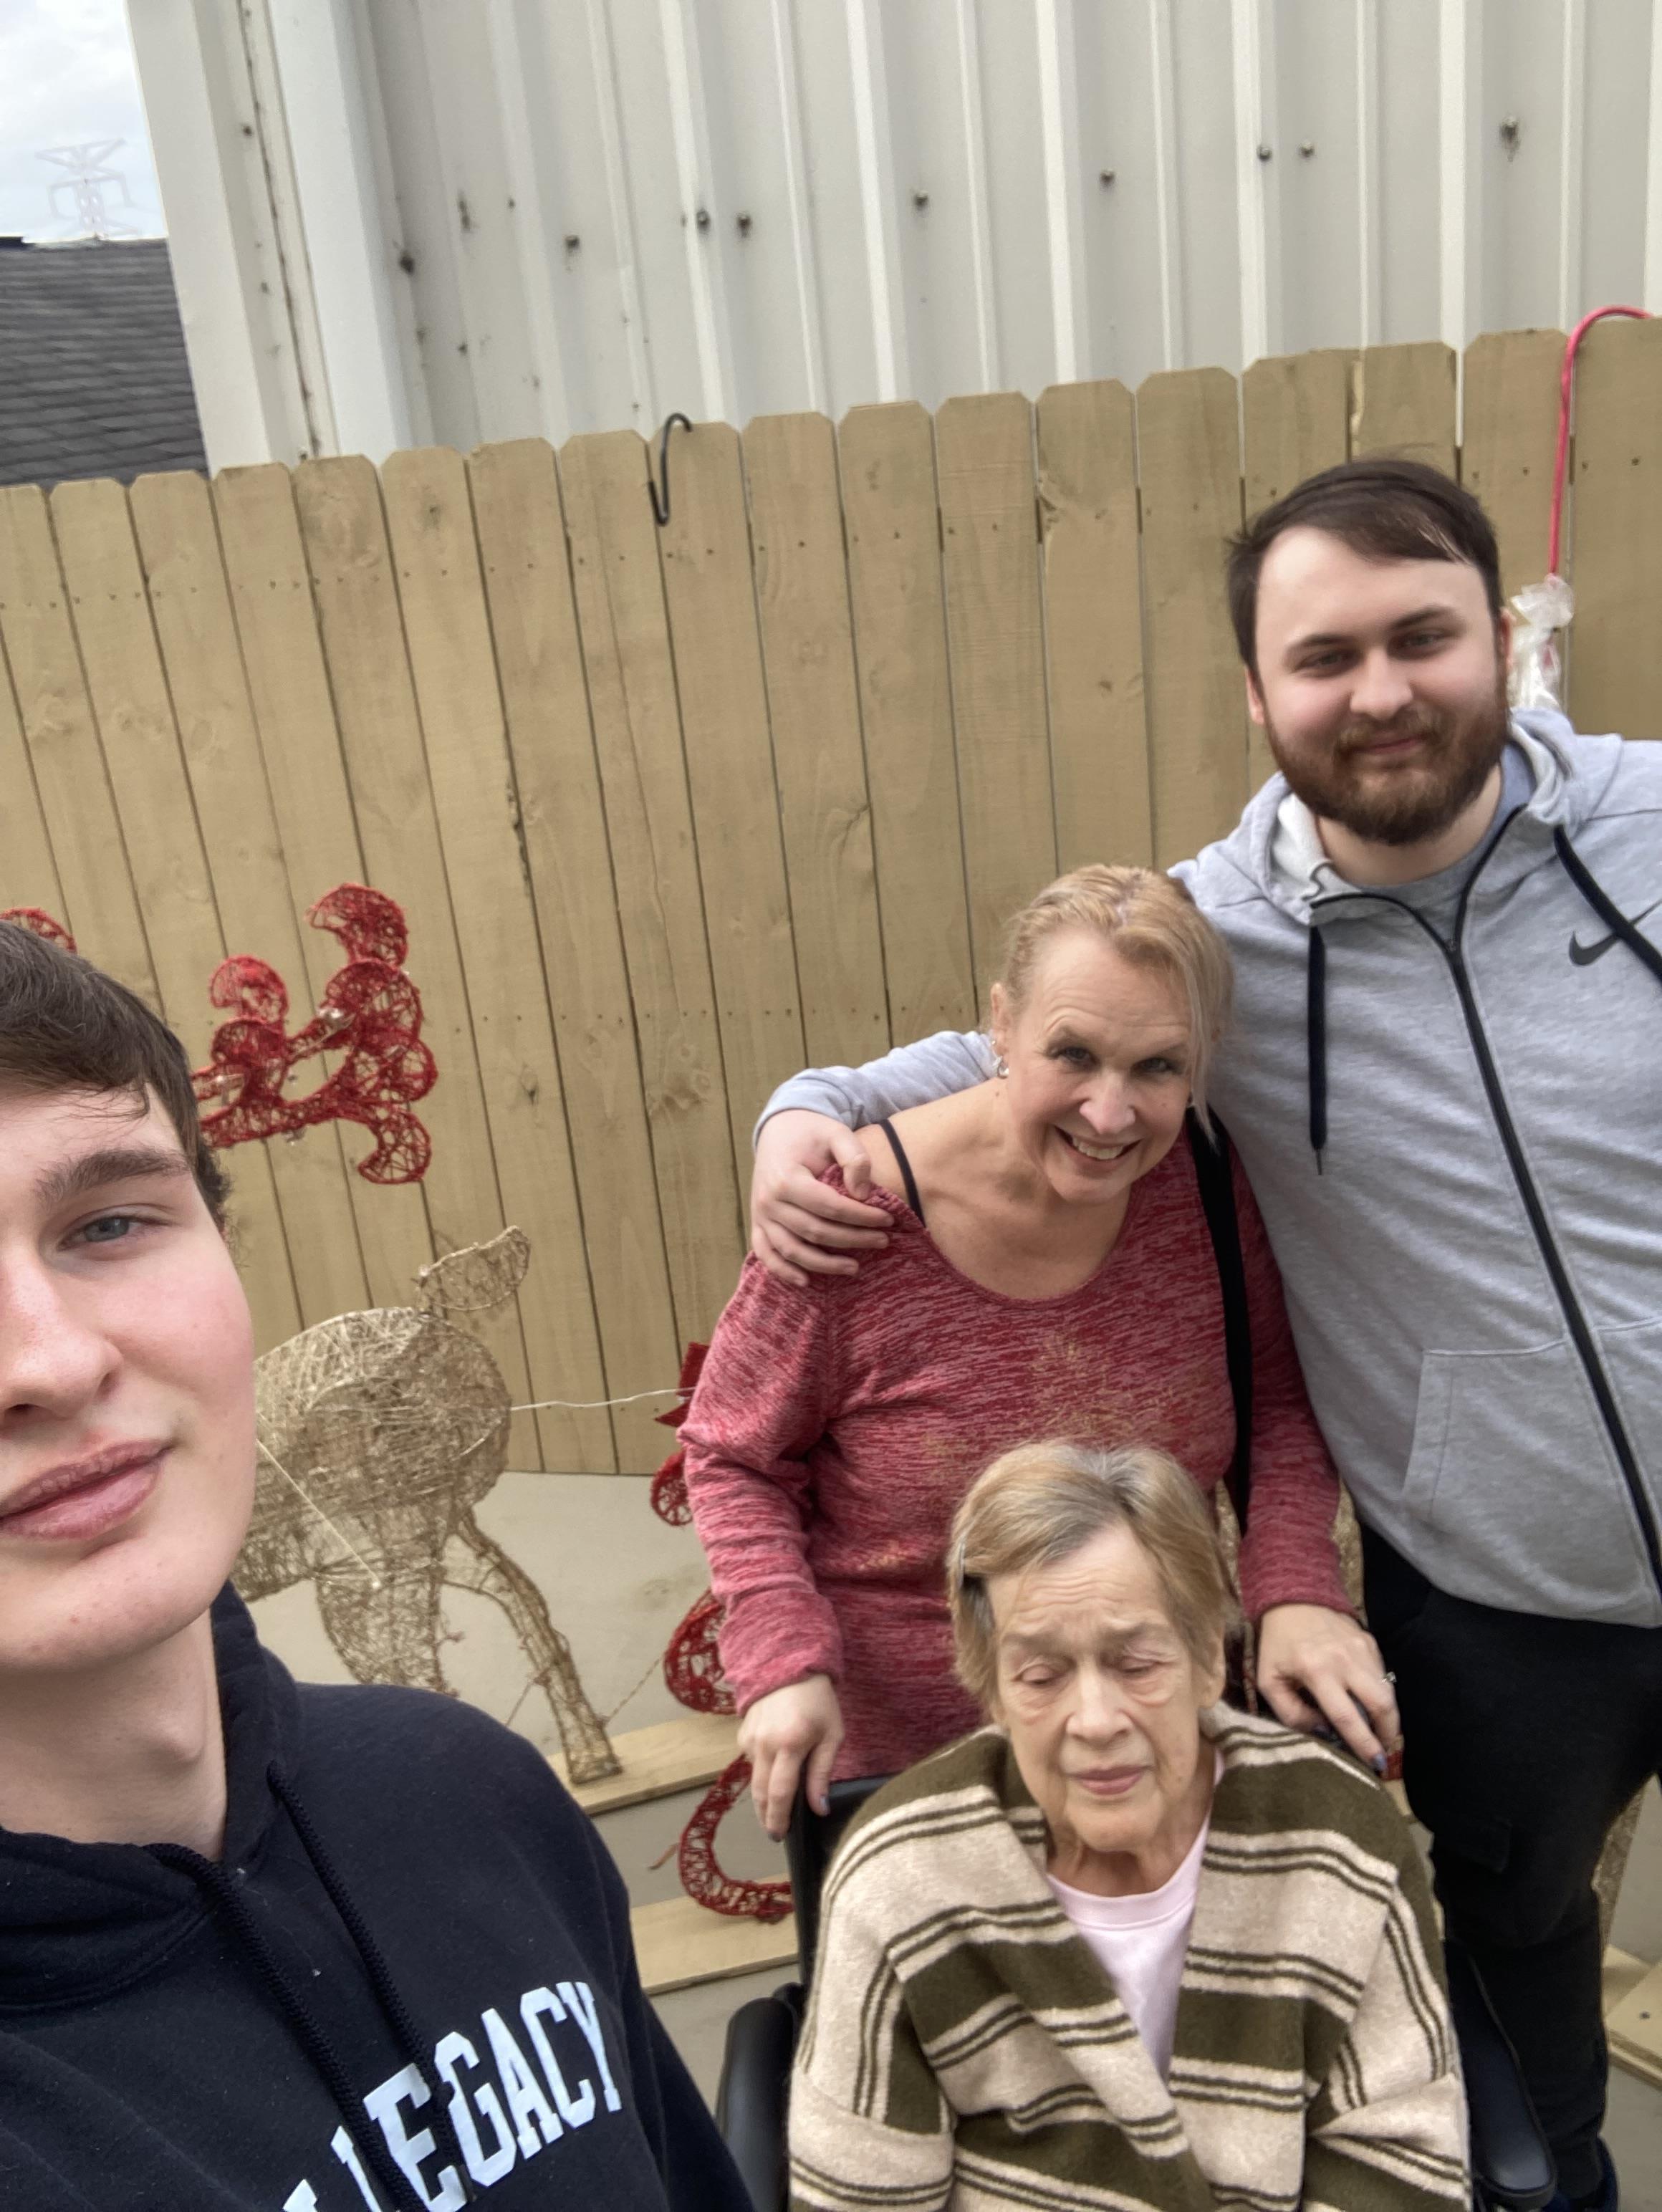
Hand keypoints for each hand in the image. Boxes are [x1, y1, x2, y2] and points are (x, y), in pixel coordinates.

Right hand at [737, 1674, 844, 1838]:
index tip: (780, 1836)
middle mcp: (764, 1744)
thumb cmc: (818, 1702)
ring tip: (776, 1807)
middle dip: (766, 1816)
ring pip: (754, 1779)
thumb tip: (819, 1809)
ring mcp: (750, 1739)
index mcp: (790, 1745)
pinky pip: (751, 1762)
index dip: (779, 1819)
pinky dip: (761, 1771)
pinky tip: (774, 1768)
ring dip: (764, 1796)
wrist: (790, 1667)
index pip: (780, 1793)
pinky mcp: (743, 1733)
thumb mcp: (832, 1735)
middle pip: (761, 1793)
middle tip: (775, 1833)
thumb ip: (822, 1773)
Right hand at [751, 1109, 890, 1287]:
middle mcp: (769, 1200)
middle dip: (853, 1239)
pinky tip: (807, 1281)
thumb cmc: (812, 1133)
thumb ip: (854, 1158)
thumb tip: (863, 1194)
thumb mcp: (836, 1133)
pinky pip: (766, 1254)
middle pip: (815, 1231)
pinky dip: (783, 1271)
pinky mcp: (758, 1224)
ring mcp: (760, 1215)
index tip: (888, 1219)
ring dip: (824, 1264)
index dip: (861, 1217)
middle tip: (883, 1241)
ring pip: (792, 1250)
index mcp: (787, 1177)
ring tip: (855, 1268)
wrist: (779, 1129)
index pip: (830, 1207)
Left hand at [1255, 1604, 1400, 1772]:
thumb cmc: (1277, 1644)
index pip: (1347, 1716)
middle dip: (1387, 1734)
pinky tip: (1369, 1702)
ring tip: (1379, 1732)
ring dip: (1388, 1717)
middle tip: (1383, 1751)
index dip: (1364, 1744)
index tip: (1375, 1764)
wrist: (1292, 1598)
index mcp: (1316, 1670)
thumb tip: (1323, 1733)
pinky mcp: (1370, 1641)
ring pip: (1387, 1691)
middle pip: (1380, 1704)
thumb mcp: (1270, 1680)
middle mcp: (1344, 1659)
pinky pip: (1382, 1675)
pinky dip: (1380, 1694)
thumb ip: (1291, 1713)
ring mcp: (1362, 1648)